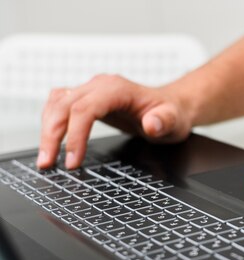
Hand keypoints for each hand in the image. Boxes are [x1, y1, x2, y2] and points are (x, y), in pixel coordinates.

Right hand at [37, 74, 192, 169]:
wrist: (172, 106)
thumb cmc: (171, 113)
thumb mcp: (174, 121)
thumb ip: (164, 121)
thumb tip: (151, 125)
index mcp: (117, 89)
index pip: (85, 109)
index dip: (75, 135)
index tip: (73, 161)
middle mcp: (100, 86)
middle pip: (64, 106)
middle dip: (52, 136)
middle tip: (47, 164)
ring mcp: (91, 91)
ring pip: (56, 105)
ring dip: (46, 131)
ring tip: (45, 159)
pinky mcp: (86, 100)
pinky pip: (59, 106)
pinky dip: (50, 123)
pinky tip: (50, 142)